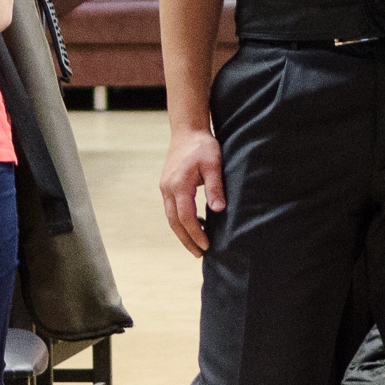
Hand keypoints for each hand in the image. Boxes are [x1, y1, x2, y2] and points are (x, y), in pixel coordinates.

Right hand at [159, 127, 224, 255]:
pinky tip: (195, 223)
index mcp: (179, 185)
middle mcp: (168, 189)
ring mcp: (165, 188)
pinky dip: (181, 220)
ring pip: (170, 217)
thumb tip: (219, 210)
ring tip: (197, 244)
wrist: (186, 130)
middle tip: (200, 254)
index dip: (196, 234)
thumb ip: (215, 187)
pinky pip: (171, 209)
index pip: (186, 217)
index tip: (207, 246)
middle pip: (174, 222)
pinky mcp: (167, 186)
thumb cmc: (202, 146)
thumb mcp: (213, 164)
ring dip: (183, 232)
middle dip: (186, 240)